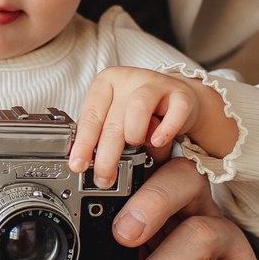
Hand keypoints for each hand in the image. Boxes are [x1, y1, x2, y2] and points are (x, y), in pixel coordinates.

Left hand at [69, 67, 240, 187]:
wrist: (177, 100)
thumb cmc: (139, 112)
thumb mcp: (115, 119)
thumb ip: (101, 136)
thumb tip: (87, 166)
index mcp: (105, 84)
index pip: (90, 115)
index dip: (83, 143)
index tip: (78, 165)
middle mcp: (128, 81)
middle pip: (112, 120)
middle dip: (106, 156)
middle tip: (104, 178)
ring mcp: (156, 84)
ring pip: (138, 108)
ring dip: (133, 135)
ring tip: (136, 148)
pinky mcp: (181, 94)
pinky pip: (175, 111)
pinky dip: (166, 129)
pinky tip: (158, 142)